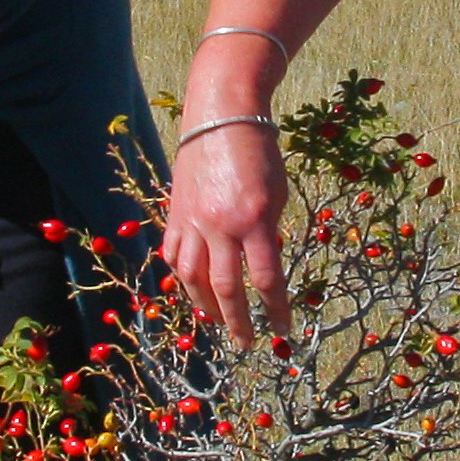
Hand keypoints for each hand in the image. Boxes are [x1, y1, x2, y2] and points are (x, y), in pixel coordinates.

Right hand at [162, 118, 293, 341]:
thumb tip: (263, 268)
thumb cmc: (260, 153)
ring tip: (217, 322)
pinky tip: (193, 289)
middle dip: (238, 321)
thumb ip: (269, 233)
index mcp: (255, 220)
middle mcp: (221, 226)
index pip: (266, 279)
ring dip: (206, 307)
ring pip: (193, 278)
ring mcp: (193, 221)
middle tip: (246, 342)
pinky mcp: (176, 214)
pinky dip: (183, 277)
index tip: (284, 329)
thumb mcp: (278, 194)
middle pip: (226, 288)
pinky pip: (175, 255)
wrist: (221, 118)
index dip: (276, 310)